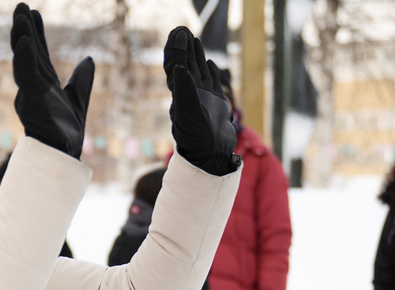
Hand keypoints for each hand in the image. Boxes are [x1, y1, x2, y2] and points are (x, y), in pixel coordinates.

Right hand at [10, 3, 92, 158]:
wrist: (65, 154)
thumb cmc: (66, 132)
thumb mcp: (78, 100)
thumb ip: (81, 80)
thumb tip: (88, 60)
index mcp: (43, 84)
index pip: (38, 54)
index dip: (36, 34)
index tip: (34, 13)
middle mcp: (34, 85)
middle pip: (27, 52)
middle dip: (23, 30)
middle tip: (20, 6)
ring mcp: (31, 93)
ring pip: (23, 61)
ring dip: (21, 38)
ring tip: (20, 17)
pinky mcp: (32, 101)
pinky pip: (26, 77)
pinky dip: (25, 59)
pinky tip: (25, 42)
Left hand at [163, 27, 239, 175]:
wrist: (210, 154)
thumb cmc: (196, 136)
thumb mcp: (187, 111)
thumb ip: (184, 88)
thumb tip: (178, 66)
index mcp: (183, 91)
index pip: (178, 63)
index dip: (178, 48)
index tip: (180, 33)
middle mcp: (192, 93)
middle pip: (187, 64)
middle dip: (185, 47)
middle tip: (184, 30)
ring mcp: (204, 98)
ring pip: (200, 71)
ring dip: (197, 56)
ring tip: (195, 41)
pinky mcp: (217, 105)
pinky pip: (212, 83)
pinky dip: (211, 72)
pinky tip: (210, 64)